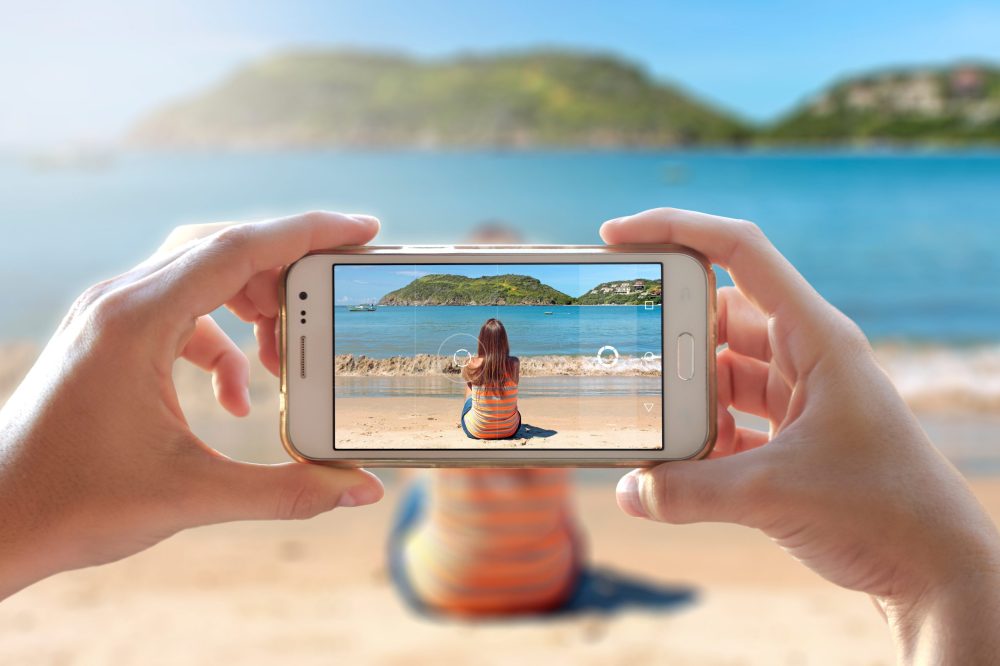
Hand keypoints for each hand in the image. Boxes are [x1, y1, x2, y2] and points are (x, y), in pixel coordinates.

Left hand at [0, 211, 384, 598]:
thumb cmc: (74, 504)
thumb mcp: (193, 495)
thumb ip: (288, 492)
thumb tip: (363, 490)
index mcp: (138, 321)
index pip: (237, 248)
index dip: (307, 232)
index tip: (364, 229)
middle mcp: (121, 302)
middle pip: (223, 250)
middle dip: (286, 274)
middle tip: (332, 302)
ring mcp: (110, 316)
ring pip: (202, 277)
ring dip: (253, 311)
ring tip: (283, 361)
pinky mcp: (108, 338)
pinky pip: (182, 314)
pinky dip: (220, 344)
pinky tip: (235, 398)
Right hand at [602, 208, 999, 662]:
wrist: (937, 568)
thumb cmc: (882, 510)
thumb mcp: (773, 494)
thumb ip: (690, 492)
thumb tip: (627, 490)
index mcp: (815, 337)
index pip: (740, 252)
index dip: (677, 229)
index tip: (618, 236)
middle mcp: (807, 354)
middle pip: (720, 314)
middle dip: (669, 329)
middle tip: (619, 342)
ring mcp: (802, 395)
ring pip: (723, 371)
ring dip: (684, 392)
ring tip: (643, 413)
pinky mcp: (795, 435)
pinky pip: (733, 417)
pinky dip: (703, 435)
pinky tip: (678, 464)